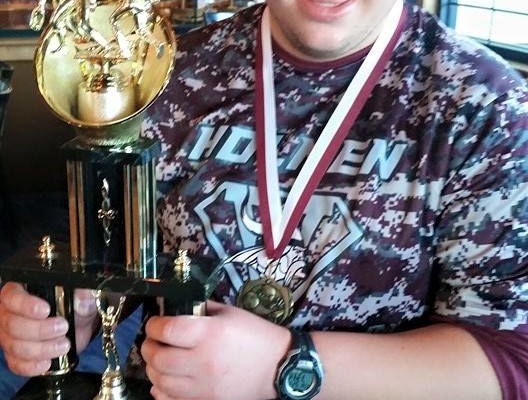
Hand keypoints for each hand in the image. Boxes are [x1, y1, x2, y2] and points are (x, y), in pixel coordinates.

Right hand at [0, 282, 98, 375]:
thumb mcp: (83, 296)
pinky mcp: (16, 356)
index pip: (12, 297)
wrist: (78, 325)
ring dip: (41, 349)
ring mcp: (10, 336)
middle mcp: (10, 314)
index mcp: (21, 292)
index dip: (25, 305)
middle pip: (12, 325)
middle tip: (63, 328)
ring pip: (15, 346)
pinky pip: (16, 364)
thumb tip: (82, 300)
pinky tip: (47, 362)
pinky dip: (32, 366)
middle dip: (39, 330)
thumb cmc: (74, 305)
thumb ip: (84, 295)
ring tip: (64, 345)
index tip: (45, 310)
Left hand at [142, 301, 290, 399]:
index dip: (154, 325)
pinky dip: (161, 391)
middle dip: (148, 347)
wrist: (279, 367)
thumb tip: (178, 309)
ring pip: (161, 381)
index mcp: (209, 333)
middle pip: (158, 357)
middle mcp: (203, 360)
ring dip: (153, 368)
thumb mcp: (231, 313)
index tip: (154, 323)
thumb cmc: (256, 336)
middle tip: (152, 341)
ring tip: (158, 360)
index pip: (166, 329)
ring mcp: (203, 386)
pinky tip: (164, 382)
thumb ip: (202, 309)